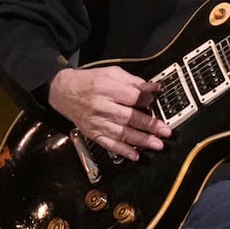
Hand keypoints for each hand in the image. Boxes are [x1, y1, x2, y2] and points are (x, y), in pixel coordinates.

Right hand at [47, 65, 171, 159]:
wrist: (63, 92)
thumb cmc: (89, 81)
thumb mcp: (111, 73)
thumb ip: (133, 81)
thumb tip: (153, 88)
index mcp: (106, 88)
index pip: (131, 96)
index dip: (146, 100)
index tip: (155, 101)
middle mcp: (101, 106)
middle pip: (129, 117)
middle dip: (149, 125)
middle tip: (166, 131)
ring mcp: (96, 122)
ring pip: (121, 133)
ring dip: (141, 140)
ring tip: (157, 144)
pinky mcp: (93, 133)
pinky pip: (109, 144)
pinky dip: (123, 151)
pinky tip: (135, 155)